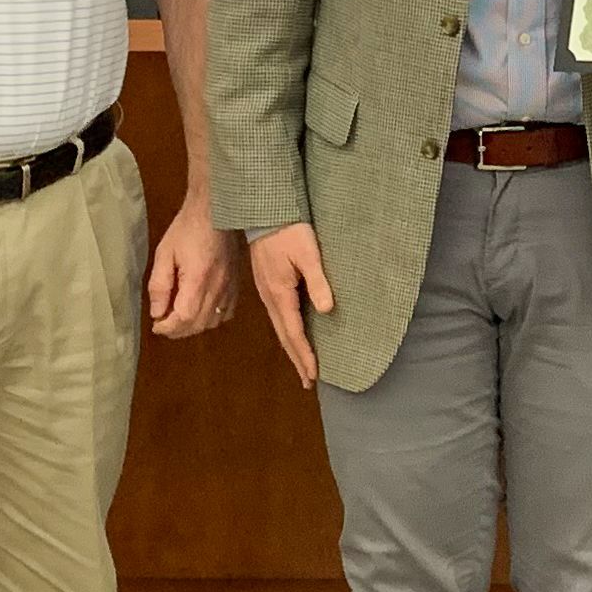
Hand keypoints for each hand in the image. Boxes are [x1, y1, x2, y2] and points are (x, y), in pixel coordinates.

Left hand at [146, 197, 238, 341]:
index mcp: (198, 280)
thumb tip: (157, 312)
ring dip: (194, 326)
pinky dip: (211, 318)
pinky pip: (226, 313)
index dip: (168, 328)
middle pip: (198, 325)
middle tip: (163, 323)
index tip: (156, 325)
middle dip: (178, 330)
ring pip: (212, 322)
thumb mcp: (164, 253)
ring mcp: (229, 288)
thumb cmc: (187, 229)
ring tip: (179, 317)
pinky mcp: (236, 285)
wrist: (217, 211)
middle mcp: (217, 288)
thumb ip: (160, 285)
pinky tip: (201, 310)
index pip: (184, 318)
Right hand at [248, 221, 336, 388]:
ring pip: (280, 327)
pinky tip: (292, 334)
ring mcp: (266, 291)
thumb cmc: (289, 229)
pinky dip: (287, 332)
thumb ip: (318, 281)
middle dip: (297, 359)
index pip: (294, 332)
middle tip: (308, 381)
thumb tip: (327, 309)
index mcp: (280, 292)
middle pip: (284, 335)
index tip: (313, 375)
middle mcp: (270, 297)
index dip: (305, 355)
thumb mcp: (308, 253)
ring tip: (302, 365)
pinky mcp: (267, 284)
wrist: (264, 210)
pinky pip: (278, 316)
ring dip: (291, 348)